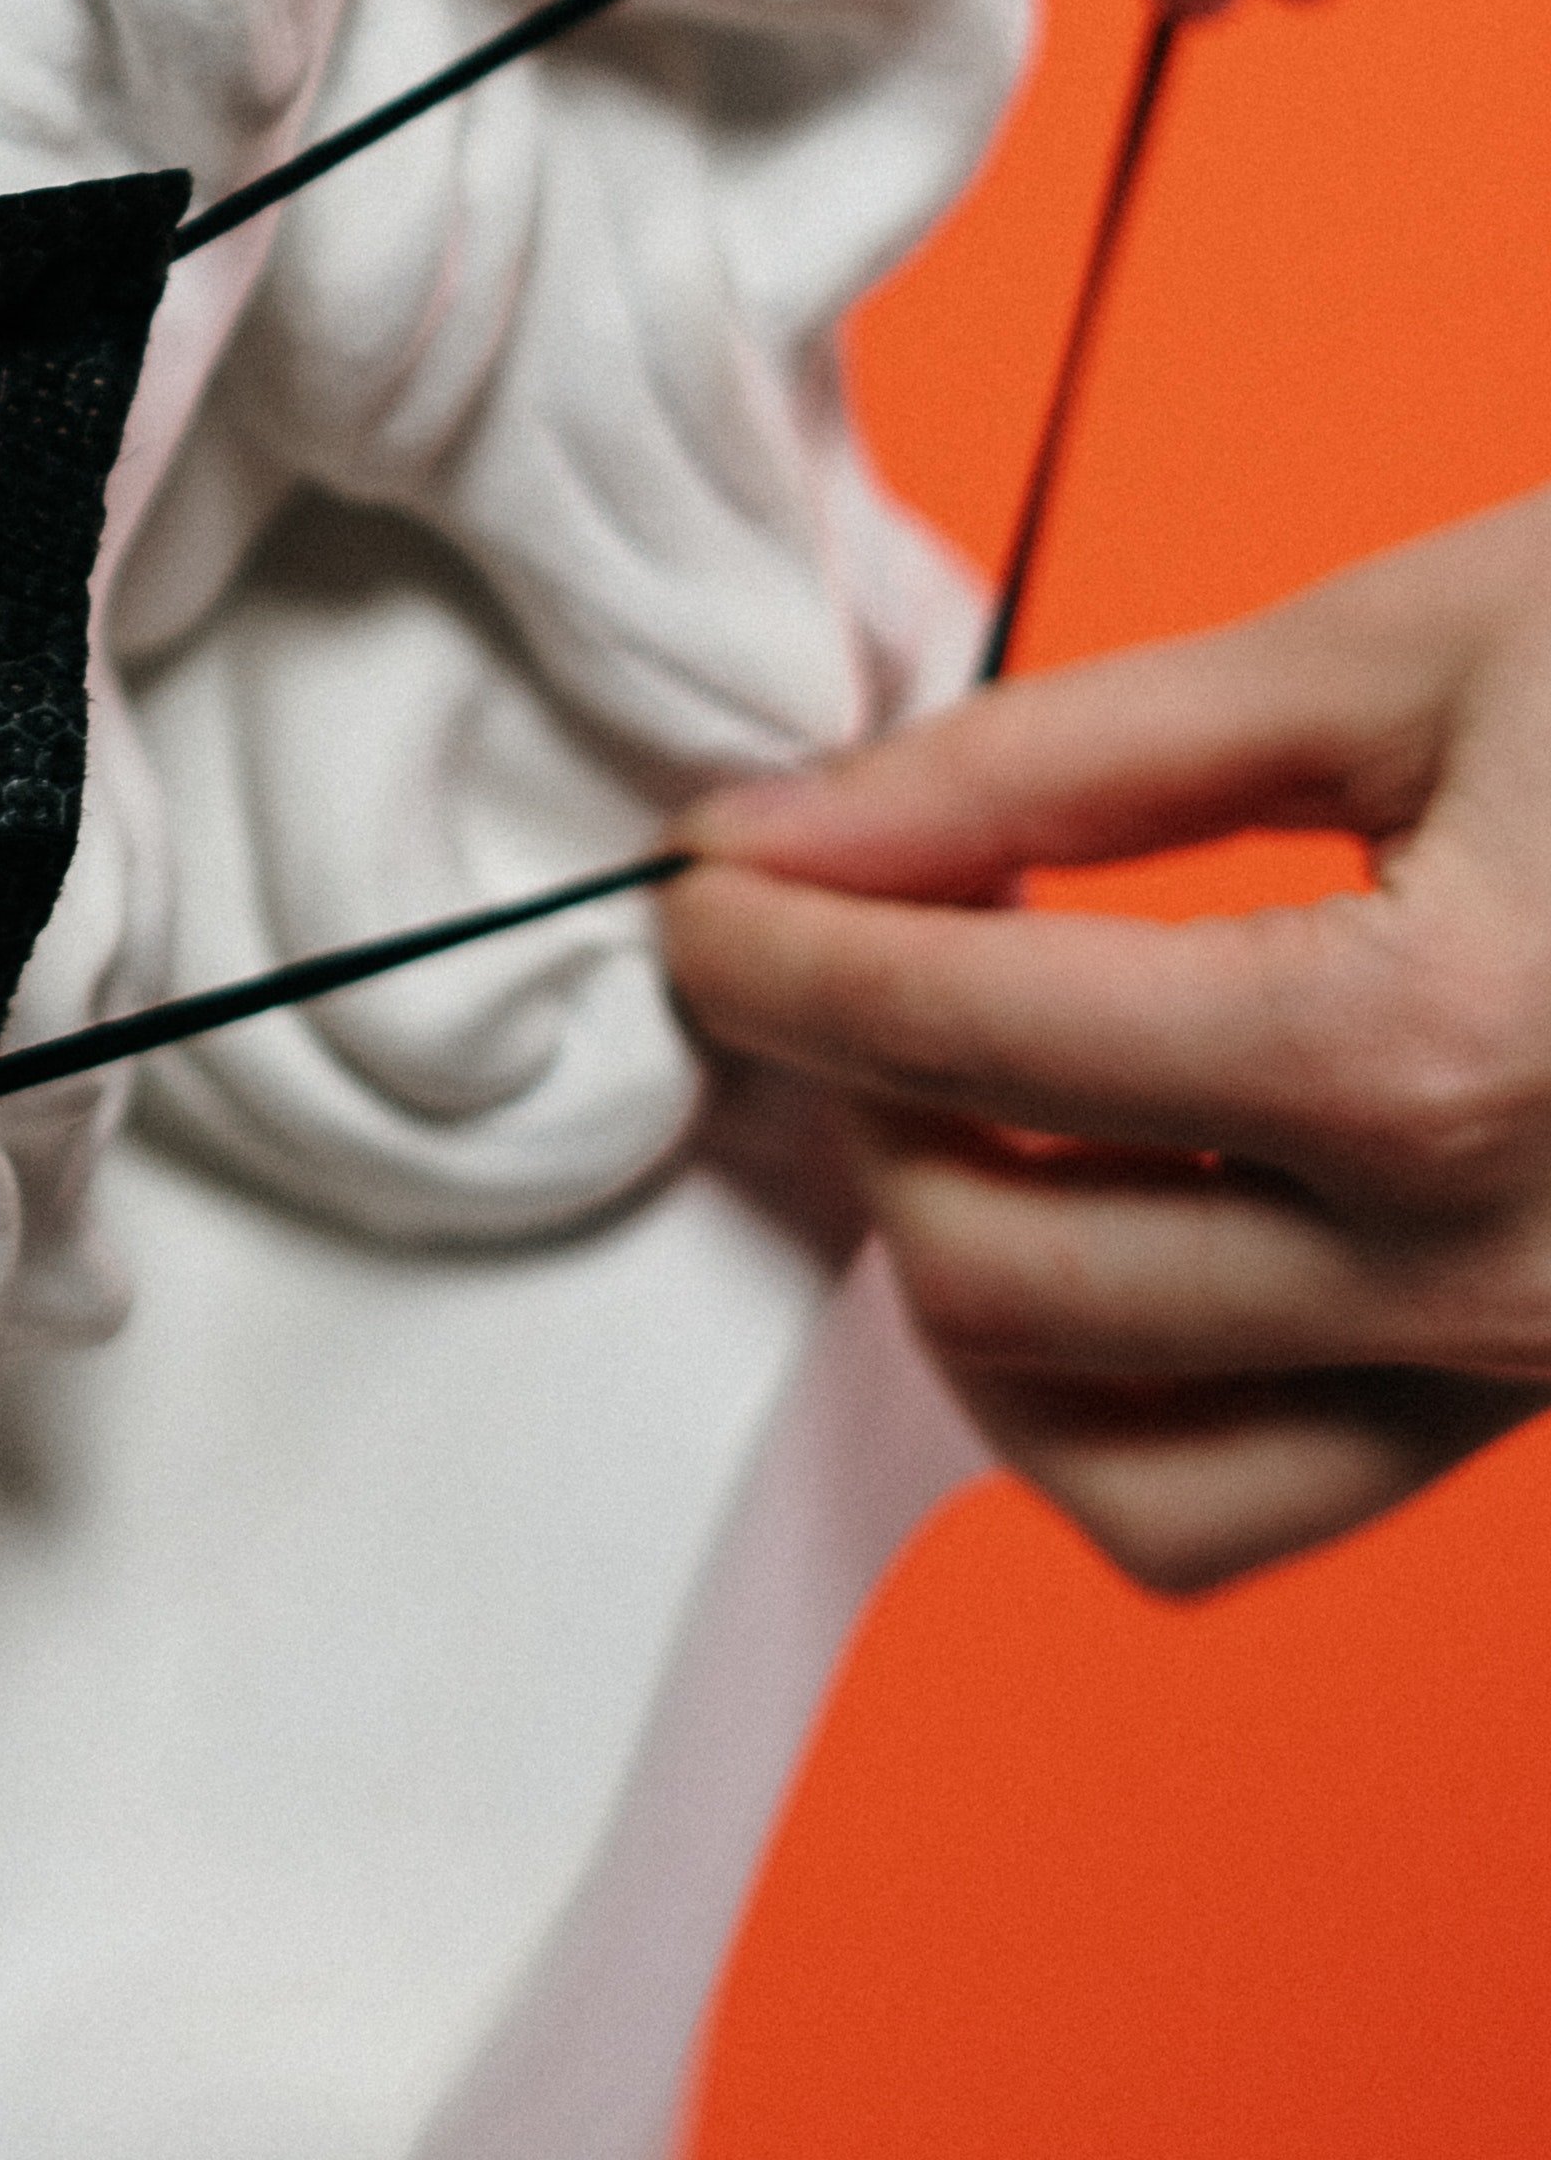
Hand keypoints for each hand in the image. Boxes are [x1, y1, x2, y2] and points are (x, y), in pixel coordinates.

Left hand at [663, 494, 1550, 1593]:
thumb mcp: (1391, 648)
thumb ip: (1053, 760)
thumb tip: (795, 825)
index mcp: (1431, 1050)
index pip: (961, 1032)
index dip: (767, 944)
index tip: (694, 880)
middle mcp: (1484, 1266)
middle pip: (991, 1268)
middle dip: (852, 1103)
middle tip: (821, 952)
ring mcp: (1531, 1369)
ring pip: (1103, 1469)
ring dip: (966, 1291)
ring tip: (959, 1098)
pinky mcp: (1550, 1406)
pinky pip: (1249, 1511)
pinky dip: (1110, 1408)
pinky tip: (1098, 1223)